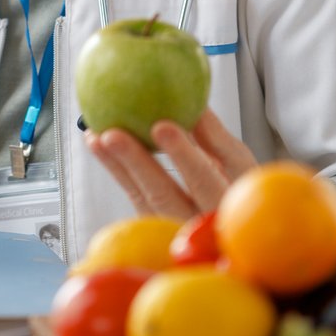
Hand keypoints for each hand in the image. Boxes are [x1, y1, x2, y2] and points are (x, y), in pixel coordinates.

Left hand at [84, 111, 258, 217]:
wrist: (234, 230)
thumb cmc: (238, 191)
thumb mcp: (241, 168)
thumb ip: (217, 139)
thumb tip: (196, 103)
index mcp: (226, 206)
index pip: (204, 181)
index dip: (183, 155)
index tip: (160, 125)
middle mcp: (197, 226)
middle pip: (163, 196)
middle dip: (135, 164)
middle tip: (111, 135)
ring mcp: (172, 233)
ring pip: (140, 199)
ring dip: (116, 167)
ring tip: (95, 137)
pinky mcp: (154, 230)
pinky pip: (134, 198)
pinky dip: (117, 171)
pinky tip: (100, 147)